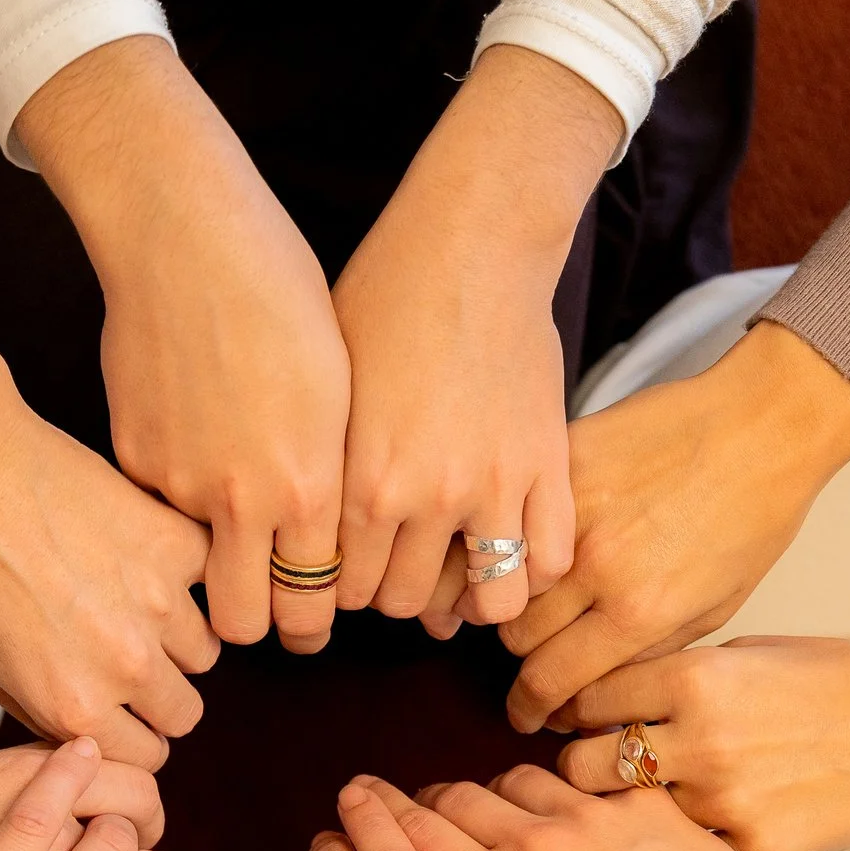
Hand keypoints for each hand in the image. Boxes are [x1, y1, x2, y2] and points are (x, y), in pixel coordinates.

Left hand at [0, 395, 218, 767]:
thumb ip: (43, 715)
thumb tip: (86, 734)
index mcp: (76, 705)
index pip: (147, 758)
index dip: (133, 736)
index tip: (124, 713)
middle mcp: (126, 664)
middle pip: (185, 713)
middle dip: (159, 694)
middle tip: (127, 656)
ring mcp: (160, 603)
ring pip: (206, 651)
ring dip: (176, 635)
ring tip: (132, 602)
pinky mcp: (177, 544)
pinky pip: (212, 580)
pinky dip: (190, 573)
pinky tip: (148, 557)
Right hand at [20, 38, 348, 652]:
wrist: (185, 237)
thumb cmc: (282, 294)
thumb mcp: (338, 392)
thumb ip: (330, 479)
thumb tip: (321, 542)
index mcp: (308, 482)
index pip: (315, 599)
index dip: (314, 620)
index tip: (312, 619)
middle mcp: (241, 498)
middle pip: (249, 620)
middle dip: (264, 627)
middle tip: (271, 614)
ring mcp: (177, 483)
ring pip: (195, 578)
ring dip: (213, 578)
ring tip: (226, 553)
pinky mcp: (131, 459)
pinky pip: (158, 518)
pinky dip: (174, 516)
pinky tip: (189, 474)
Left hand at [333, 47, 618, 629]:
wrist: (471, 247)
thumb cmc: (383, 301)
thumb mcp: (326, 391)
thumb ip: (322, 472)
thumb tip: (301, 530)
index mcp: (362, 482)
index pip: (341, 588)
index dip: (336, 589)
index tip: (342, 573)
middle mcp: (428, 499)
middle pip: (403, 601)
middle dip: (393, 595)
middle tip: (394, 571)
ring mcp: (496, 487)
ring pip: (488, 603)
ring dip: (465, 600)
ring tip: (455, 579)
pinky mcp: (548, 466)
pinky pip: (548, 559)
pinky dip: (531, 575)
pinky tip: (509, 555)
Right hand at [373, 767, 766, 850]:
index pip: (414, 837)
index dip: (375, 814)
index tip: (354, 799)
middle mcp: (537, 842)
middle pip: (450, 797)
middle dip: (420, 801)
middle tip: (408, 806)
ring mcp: (587, 811)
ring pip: (508, 778)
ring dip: (488, 795)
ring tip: (489, 817)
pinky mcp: (634, 795)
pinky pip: (574, 775)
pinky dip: (554, 791)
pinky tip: (561, 815)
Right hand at [501, 323, 849, 731]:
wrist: (762, 427)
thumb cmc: (752, 518)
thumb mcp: (714, 609)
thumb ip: (644, 653)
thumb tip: (590, 687)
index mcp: (640, 611)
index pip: (550, 681)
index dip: (530, 706)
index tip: (528, 712)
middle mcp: (598, 566)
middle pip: (516, 636)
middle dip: (526, 653)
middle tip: (539, 649)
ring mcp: (574, 510)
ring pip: (504, 579)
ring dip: (516, 599)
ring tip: (537, 600)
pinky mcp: (564, 462)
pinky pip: (516, 518)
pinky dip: (516, 540)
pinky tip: (532, 546)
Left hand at [551, 638, 849, 850]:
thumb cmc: (833, 684)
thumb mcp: (747, 653)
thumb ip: (673, 676)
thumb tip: (603, 697)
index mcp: (694, 678)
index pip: (586, 699)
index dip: (574, 711)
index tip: (574, 720)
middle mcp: (700, 740)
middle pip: (583, 767)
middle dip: (583, 767)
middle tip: (598, 769)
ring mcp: (724, 801)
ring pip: (630, 816)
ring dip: (633, 810)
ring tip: (657, 800)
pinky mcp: (753, 849)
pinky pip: (687, 849)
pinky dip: (688, 842)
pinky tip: (708, 825)